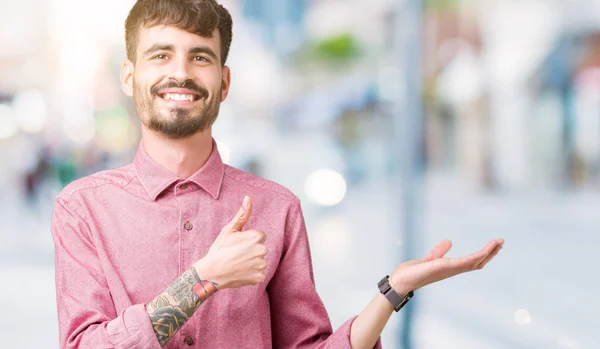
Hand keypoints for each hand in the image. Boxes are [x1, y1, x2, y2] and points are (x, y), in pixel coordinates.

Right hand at [194, 196, 268, 289]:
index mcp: (256, 237)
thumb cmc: (219, 249)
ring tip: (238, 264)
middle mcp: (262, 250)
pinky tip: (240, 273)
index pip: (260, 237)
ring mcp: (261, 265)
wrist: (211, 272)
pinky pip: (259, 274)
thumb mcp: (229, 230)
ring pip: (260, 262)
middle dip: (251, 251)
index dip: (248, 240)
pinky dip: (251, 275)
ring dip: (252, 263)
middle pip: (260, 249)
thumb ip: (242, 214)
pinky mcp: (259, 278)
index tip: (238, 245)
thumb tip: (248, 197)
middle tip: (236, 255)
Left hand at [389, 239, 503, 295]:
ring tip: (498, 242)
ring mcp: (450, 269)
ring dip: (487, 252)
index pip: (472, 261)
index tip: (494, 244)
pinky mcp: (444, 267)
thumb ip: (438, 252)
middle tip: (501, 241)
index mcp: (451, 267)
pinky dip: (475, 256)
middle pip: (477, 262)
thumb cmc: (413, 272)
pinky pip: (463, 262)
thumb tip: (449, 241)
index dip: (484, 254)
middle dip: (490, 253)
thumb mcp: (429, 259)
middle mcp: (453, 270)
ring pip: (474, 262)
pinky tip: (484, 249)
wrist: (401, 281)